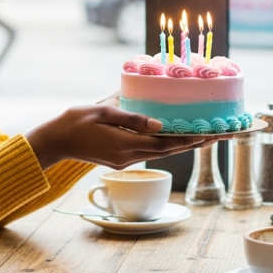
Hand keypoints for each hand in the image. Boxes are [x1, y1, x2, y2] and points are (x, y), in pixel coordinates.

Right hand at [25, 101, 214, 170]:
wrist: (53, 141)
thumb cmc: (76, 121)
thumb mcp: (105, 112)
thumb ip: (133, 117)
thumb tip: (162, 124)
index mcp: (126, 145)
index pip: (167, 144)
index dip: (192, 140)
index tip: (213, 135)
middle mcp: (129, 157)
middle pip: (169, 151)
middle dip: (195, 142)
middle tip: (219, 134)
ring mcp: (124, 161)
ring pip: (160, 152)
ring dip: (181, 144)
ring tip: (204, 135)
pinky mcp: (119, 159)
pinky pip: (148, 151)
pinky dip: (165, 144)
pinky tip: (173, 136)